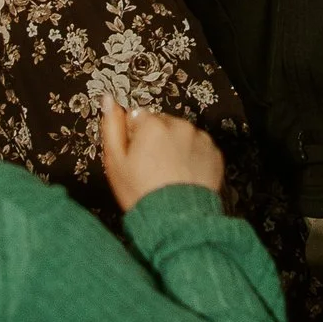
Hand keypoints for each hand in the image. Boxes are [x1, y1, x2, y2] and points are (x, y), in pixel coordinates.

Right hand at [99, 94, 224, 211]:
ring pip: (181, 135)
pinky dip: (192, 157)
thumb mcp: (115, 162)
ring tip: (169, 174)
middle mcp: (178, 125)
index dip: (134, 137)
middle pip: (162, 124)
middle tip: (151, 167)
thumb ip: (111, 126)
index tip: (136, 155)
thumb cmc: (142, 193)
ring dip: (175, 147)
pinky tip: (183, 176)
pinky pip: (199, 148)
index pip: (138, 118)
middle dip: (156, 139)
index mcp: (152, 124)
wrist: (175, 220)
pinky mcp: (214, 153)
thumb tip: (108, 101)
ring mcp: (199, 139)